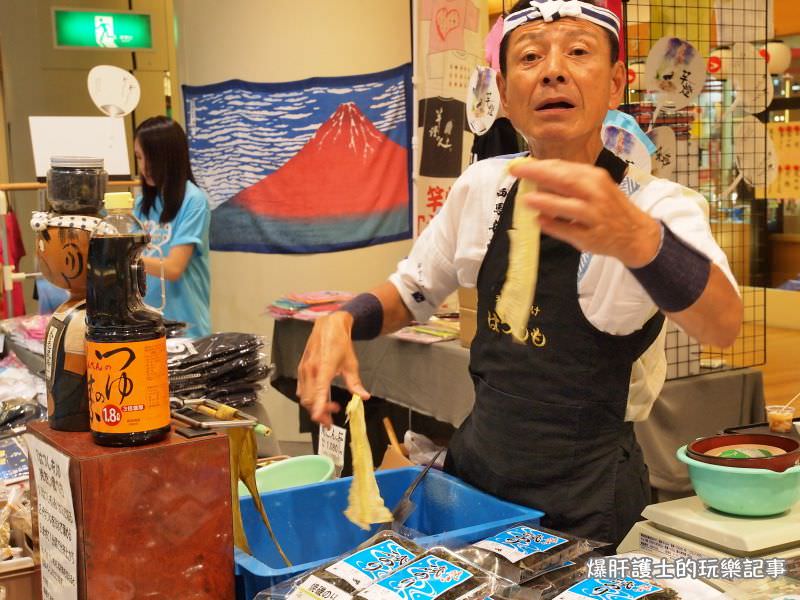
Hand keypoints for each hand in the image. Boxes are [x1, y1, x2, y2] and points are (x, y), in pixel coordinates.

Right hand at [296, 311, 369, 426]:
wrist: (329, 326)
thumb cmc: (340, 342)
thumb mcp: (351, 364)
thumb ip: (355, 383)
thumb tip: (363, 397)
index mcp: (324, 368)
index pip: (318, 391)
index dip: (318, 406)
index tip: (320, 418)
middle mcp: (310, 369)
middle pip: (309, 399)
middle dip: (319, 412)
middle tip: (331, 416)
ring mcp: (303, 369)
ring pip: (303, 396)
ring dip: (314, 406)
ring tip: (328, 407)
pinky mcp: (300, 369)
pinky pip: (301, 389)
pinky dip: (308, 397)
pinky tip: (319, 397)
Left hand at [509, 159, 661, 267]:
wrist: (635, 233)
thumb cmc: (609, 207)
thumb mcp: (595, 187)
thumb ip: (570, 180)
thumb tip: (538, 173)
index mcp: (595, 178)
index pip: (564, 168)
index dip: (540, 166)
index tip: (520, 165)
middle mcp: (596, 195)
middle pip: (565, 181)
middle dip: (538, 175)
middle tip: (516, 173)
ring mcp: (594, 217)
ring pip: (567, 207)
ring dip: (546, 202)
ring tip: (527, 199)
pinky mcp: (590, 237)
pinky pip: (567, 231)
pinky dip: (552, 226)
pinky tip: (539, 221)